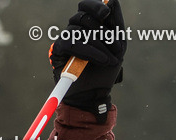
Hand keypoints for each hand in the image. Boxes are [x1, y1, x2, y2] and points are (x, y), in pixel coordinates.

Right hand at [49, 0, 126, 118]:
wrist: (95, 94)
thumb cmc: (106, 71)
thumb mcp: (118, 47)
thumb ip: (116, 24)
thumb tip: (112, 0)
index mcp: (89, 26)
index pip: (86, 5)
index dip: (95, 5)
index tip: (106, 13)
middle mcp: (75, 30)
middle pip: (84, 16)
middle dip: (104, 32)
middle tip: (117, 49)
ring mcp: (65, 39)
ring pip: (78, 29)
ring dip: (99, 45)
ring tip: (109, 60)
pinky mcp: (57, 50)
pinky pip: (71, 42)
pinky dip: (89, 50)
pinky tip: (100, 60)